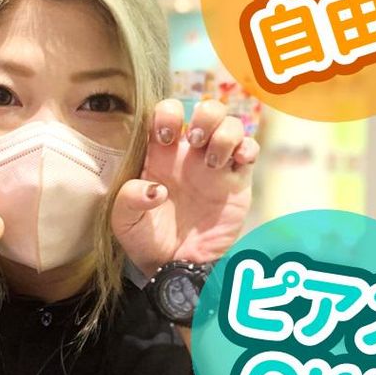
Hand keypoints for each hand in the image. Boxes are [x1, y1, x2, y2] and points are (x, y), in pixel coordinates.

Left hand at [111, 98, 259, 277]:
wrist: (172, 265)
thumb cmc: (145, 238)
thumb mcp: (124, 221)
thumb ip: (129, 199)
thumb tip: (154, 188)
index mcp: (160, 153)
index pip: (168, 112)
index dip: (169, 113)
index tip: (167, 136)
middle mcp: (190, 153)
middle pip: (208, 109)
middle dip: (206, 116)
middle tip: (195, 141)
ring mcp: (216, 165)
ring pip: (232, 124)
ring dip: (226, 132)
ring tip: (212, 160)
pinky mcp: (237, 182)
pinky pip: (251, 150)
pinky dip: (248, 147)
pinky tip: (235, 163)